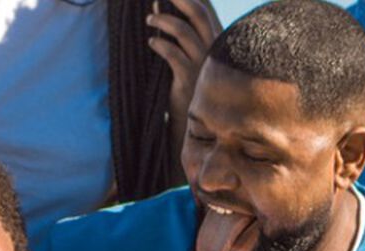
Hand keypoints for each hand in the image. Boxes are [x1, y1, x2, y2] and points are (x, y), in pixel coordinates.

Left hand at [146, 0, 222, 122]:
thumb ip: (182, 40)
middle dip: (179, 0)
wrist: (198, 124)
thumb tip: (160, 13)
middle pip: (198, 15)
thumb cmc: (192, 89)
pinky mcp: (189, 78)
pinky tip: (151, 42)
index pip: (204, 14)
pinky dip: (160, 44)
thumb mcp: (191, 62)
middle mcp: (213, 51)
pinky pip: (173, 53)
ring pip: (183, 31)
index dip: (187, 0)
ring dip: (163, 21)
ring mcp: (202, 64)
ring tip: (149, 19)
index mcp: (215, 44)